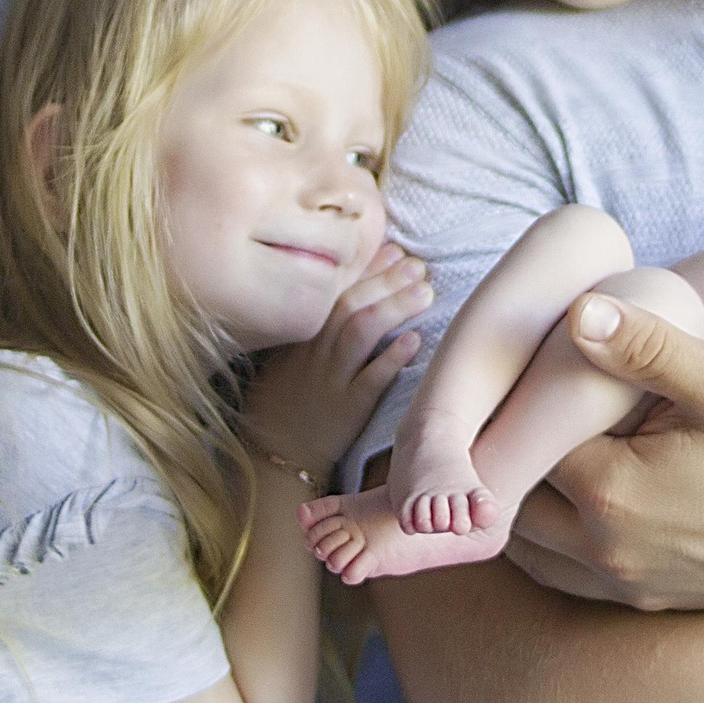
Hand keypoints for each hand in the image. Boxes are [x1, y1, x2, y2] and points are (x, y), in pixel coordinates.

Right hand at [240, 242, 428, 475]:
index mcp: (301, 334)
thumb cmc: (286, 400)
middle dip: (386, 280)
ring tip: (426, 292)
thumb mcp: (288, 356)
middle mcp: (315, 352)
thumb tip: (352, 289)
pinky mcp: (347, 409)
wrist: (277, 453)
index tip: (393, 249)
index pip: (334, 290)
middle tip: (418, 265)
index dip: (366, 267)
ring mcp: (330, 380)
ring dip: (394, 309)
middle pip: (350, 304)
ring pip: (360, 334)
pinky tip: (415, 341)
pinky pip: (370, 381)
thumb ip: (314, 325)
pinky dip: (392, 359)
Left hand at [503, 294, 703, 611]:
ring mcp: (630, 585)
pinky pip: (569, 580)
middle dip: (512, 456)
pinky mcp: (655, 600)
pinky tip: (576, 500)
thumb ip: (645, 346)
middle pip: (514, 502)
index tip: (530, 368)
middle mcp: (607, 552)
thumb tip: (575, 312)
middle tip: (521, 409)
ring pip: (534, 550)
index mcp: (611, 494)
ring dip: (524, 504)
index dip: (521, 403)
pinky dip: (554, 542)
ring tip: (540, 452)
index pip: (525, 444)